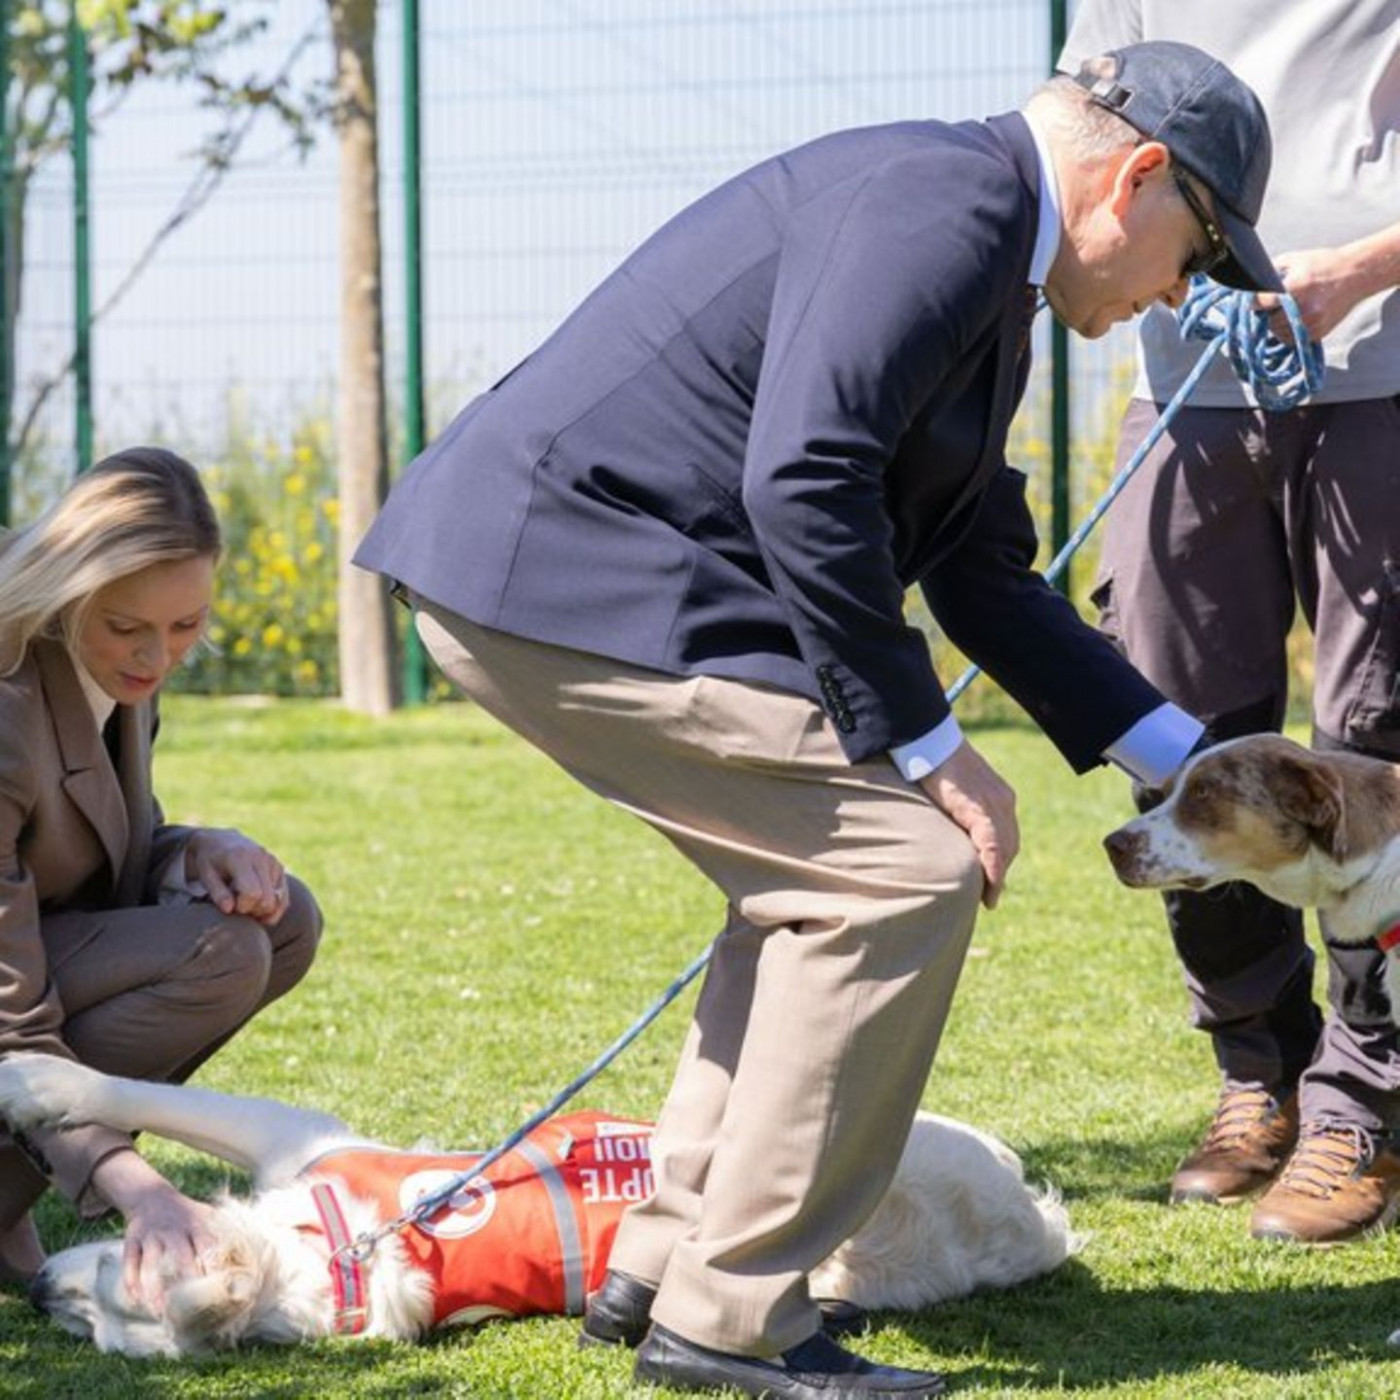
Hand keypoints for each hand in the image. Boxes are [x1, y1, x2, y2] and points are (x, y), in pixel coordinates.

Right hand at [90, 1150, 217, 1311]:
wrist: (153, 1196)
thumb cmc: (187, 1214)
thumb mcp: (207, 1216)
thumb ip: (222, 1236)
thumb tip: (246, 1262)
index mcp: (197, 1224)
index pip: (207, 1246)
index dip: (213, 1265)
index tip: (218, 1288)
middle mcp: (174, 1230)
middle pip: (180, 1256)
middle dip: (185, 1279)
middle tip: (190, 1308)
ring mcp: (152, 1236)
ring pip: (151, 1263)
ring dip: (154, 1288)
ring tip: (160, 1311)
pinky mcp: (132, 1241)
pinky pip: (130, 1262)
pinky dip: (131, 1282)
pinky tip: (135, 1301)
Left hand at [184, 828, 289, 925]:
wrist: (221, 839)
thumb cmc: (210, 860)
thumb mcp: (206, 875)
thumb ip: (218, 893)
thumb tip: (230, 909)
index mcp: (240, 858)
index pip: (252, 893)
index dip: (242, 906)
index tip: (231, 907)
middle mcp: (261, 857)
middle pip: (267, 899)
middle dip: (253, 910)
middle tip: (238, 907)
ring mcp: (273, 861)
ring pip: (278, 900)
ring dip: (263, 910)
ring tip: (247, 905)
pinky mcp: (279, 867)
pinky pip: (283, 896)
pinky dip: (274, 907)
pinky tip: (259, 908)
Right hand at [917, 740, 1018, 908]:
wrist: (929, 738)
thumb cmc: (934, 759)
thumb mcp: (953, 787)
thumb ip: (958, 807)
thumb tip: (949, 825)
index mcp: (999, 796)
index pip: (1007, 836)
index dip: (1001, 861)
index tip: (993, 882)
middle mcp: (1003, 801)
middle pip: (1010, 846)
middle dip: (1001, 873)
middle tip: (990, 896)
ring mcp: (994, 804)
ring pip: (1004, 850)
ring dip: (998, 877)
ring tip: (988, 898)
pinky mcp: (979, 809)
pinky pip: (991, 845)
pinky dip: (993, 867)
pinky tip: (990, 885)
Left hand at [1257, 245, 1367, 342]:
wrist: (1356, 274)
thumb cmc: (1323, 264)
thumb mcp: (1293, 261)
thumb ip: (1269, 273)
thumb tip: (1247, 286)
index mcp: (1295, 288)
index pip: (1258, 303)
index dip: (1252, 302)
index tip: (1251, 301)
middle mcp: (1304, 308)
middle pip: (1267, 321)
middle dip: (1265, 314)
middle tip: (1273, 304)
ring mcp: (1312, 323)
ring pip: (1277, 333)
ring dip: (1275, 324)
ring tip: (1286, 309)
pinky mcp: (1317, 333)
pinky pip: (1290, 339)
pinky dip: (1287, 331)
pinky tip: (1294, 317)